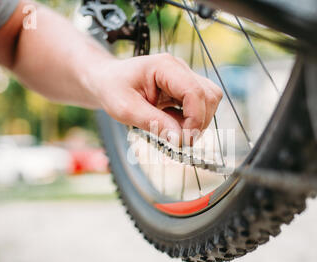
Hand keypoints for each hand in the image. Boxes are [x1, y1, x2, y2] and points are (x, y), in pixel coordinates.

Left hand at [90, 53, 222, 145]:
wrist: (107, 80)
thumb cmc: (112, 89)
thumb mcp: (125, 109)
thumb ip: (154, 122)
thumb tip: (180, 139)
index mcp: (165, 67)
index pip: (194, 92)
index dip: (195, 119)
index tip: (184, 140)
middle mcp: (180, 69)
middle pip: (209, 96)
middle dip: (199, 122)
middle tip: (178, 140)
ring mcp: (185, 78)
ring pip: (209, 101)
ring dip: (197, 122)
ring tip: (171, 130)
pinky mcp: (185, 89)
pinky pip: (200, 106)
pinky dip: (191, 121)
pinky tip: (172, 123)